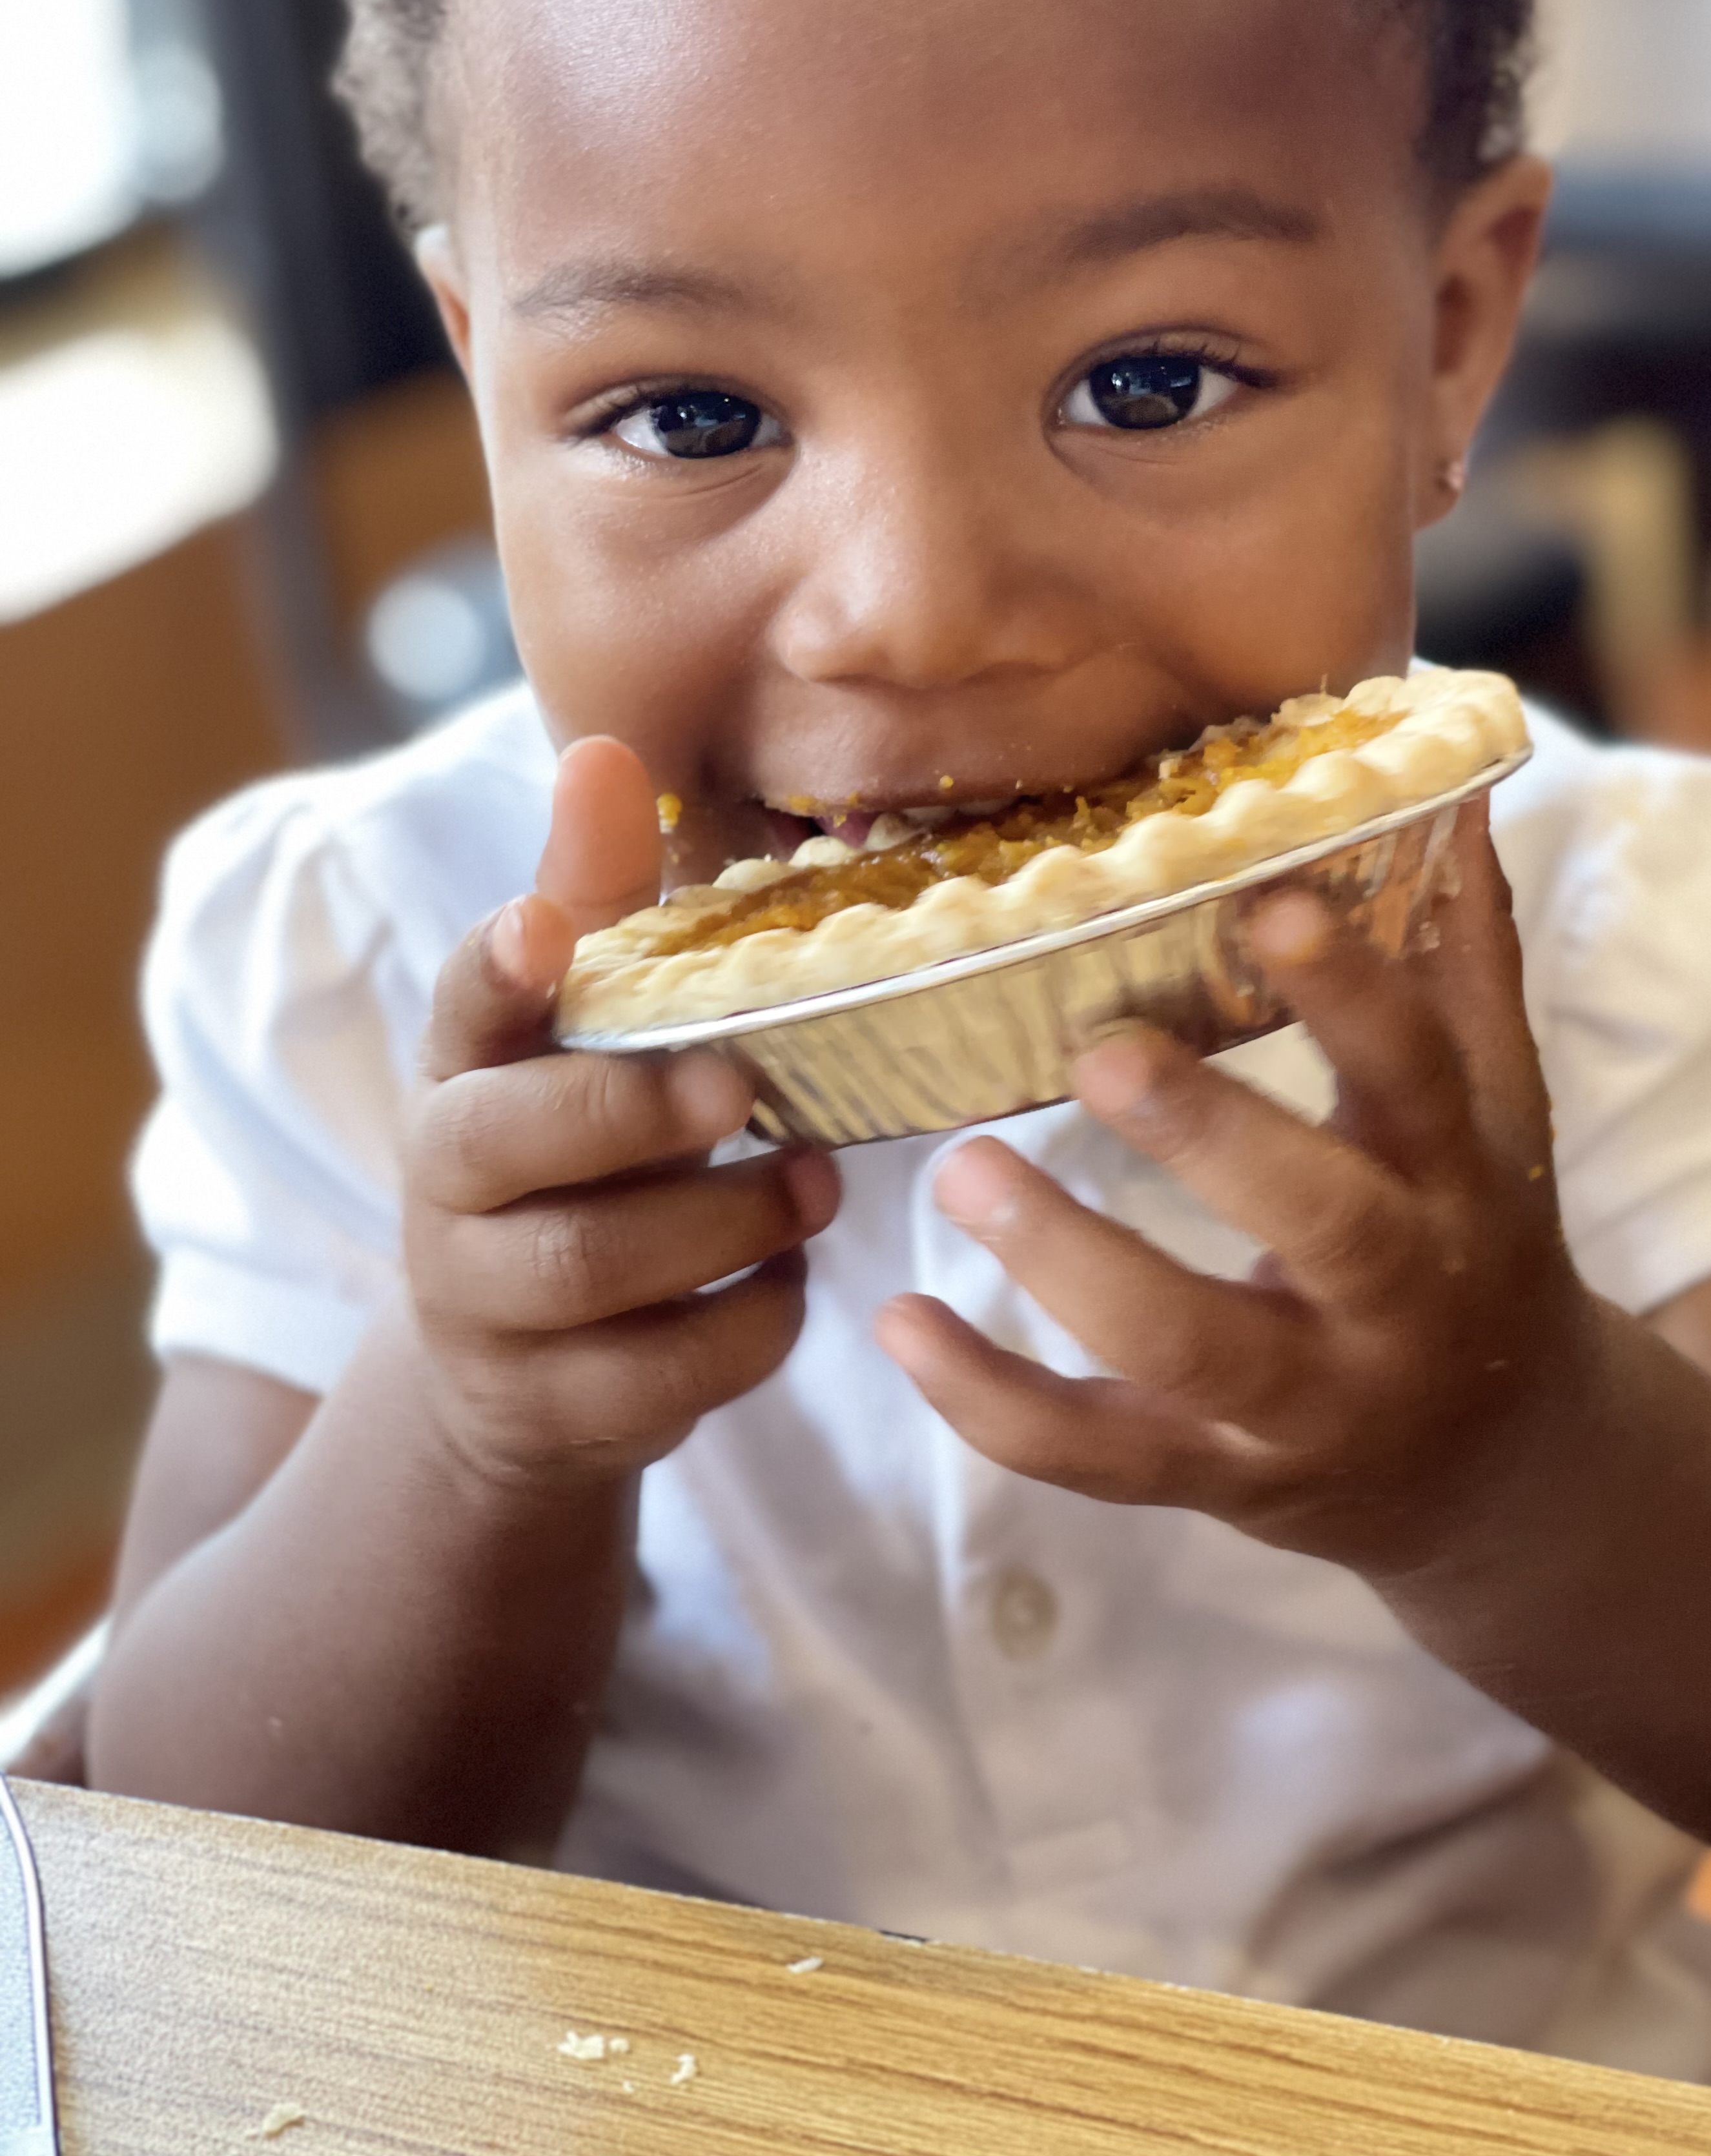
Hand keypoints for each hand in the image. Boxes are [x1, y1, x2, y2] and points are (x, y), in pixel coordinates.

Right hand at [402, 737, 840, 1489]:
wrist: (519, 1356)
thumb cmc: (578, 1142)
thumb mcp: (583, 1024)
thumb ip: (597, 897)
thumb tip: (604, 747)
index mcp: (465, 1066)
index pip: (460, 1004)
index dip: (499, 967)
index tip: (546, 929)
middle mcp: (450, 1184)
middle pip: (512, 1149)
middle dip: (636, 1114)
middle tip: (745, 1087)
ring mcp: (487, 1306)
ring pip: (590, 1272)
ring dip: (723, 1223)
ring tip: (815, 1185)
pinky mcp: (552, 1408)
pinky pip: (658, 1377)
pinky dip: (748, 1327)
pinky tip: (791, 1280)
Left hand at [876, 802, 1598, 1574]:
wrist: (1498, 1471)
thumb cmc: (1478, 1244)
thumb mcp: (1498, 1117)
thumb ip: (1465, 963)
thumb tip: (1452, 791)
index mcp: (1459, 1182)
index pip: (1420, 1075)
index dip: (1354, 996)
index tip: (1269, 901)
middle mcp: (1395, 1298)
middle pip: (1320, 1224)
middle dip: (1212, 1140)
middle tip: (1100, 1053)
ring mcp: (1301, 1402)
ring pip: (1185, 1348)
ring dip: (1068, 1263)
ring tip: (961, 1171)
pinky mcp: (1214, 1473)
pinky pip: (1094, 1454)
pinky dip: (989, 1401)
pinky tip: (899, 1324)